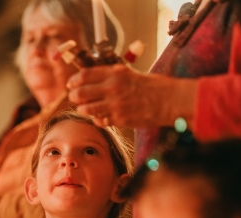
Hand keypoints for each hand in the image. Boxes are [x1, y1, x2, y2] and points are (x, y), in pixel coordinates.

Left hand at [66, 64, 196, 128]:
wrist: (170, 101)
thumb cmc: (153, 87)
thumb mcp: (131, 74)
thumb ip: (112, 76)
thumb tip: (93, 79)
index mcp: (115, 73)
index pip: (85, 75)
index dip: (74, 80)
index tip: (70, 84)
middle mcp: (113, 88)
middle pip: (81, 93)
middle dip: (74, 97)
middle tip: (75, 98)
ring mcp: (115, 105)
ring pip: (87, 109)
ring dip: (83, 110)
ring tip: (86, 109)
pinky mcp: (120, 119)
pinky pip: (100, 121)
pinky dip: (98, 120)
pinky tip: (102, 117)